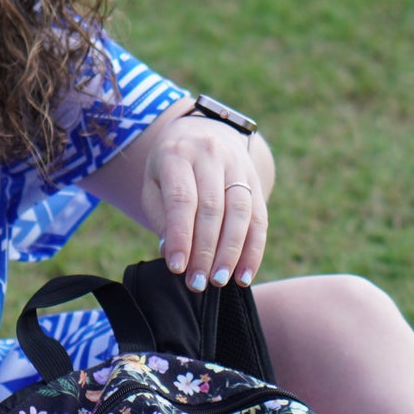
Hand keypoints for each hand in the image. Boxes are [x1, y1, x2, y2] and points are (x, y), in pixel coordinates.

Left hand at [140, 114, 269, 292]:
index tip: (177, 268)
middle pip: (213, 208)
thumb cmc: (170, 167)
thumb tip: (171, 253)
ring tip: (220, 282)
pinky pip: (259, 217)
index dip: (180, 236)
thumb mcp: (154, 182)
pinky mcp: (255, 179)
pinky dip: (254, 249)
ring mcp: (237, 165)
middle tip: (198, 283)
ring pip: (240, 212)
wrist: (202, 130)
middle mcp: (211, 155)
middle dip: (205, 250)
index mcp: (178, 154)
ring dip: (232, 253)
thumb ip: (162, 215)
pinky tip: (245, 274)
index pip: (182, 199)